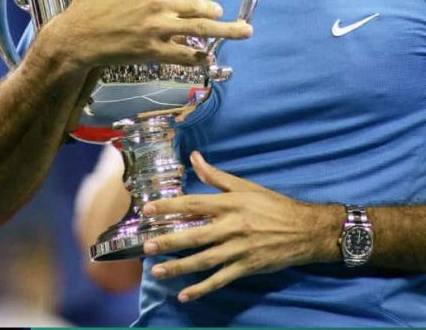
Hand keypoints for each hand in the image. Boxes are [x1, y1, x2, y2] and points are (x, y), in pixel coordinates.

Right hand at [40, 0, 251, 73]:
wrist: (76, 35)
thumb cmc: (89, 1)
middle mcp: (158, 4)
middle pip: (198, 4)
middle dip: (213, 8)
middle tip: (219, 11)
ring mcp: (157, 28)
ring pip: (199, 28)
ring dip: (224, 30)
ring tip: (243, 31)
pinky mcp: (153, 50)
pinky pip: (183, 55)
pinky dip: (198, 57)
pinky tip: (209, 58)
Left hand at [141, 151, 342, 302]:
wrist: (307, 230)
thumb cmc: (274, 206)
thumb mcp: (246, 187)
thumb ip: (216, 176)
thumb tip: (193, 157)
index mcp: (230, 205)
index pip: (193, 204)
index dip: (169, 207)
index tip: (147, 210)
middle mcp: (232, 227)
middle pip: (195, 235)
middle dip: (169, 242)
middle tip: (147, 247)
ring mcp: (240, 249)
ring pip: (204, 260)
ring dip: (180, 267)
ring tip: (158, 272)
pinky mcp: (248, 267)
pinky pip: (221, 279)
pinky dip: (202, 288)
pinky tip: (185, 295)